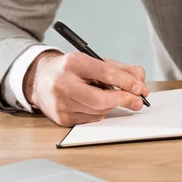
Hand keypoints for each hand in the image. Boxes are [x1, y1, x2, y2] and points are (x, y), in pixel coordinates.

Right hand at [23, 51, 148, 126]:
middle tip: (137, 102)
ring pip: (98, 111)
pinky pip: (91, 119)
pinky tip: (94, 104)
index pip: (106, 73)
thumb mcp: (94, 62)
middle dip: (123, 100)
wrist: (40, 79)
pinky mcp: (61, 118)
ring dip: (111, 106)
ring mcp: (60, 103)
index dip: (127, 82)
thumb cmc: (72, 70)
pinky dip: (99, 112)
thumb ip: (121, 70)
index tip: (140, 88)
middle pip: (101, 99)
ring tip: (107, 96)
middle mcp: (63, 83)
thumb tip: (141, 83)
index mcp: (72, 63)